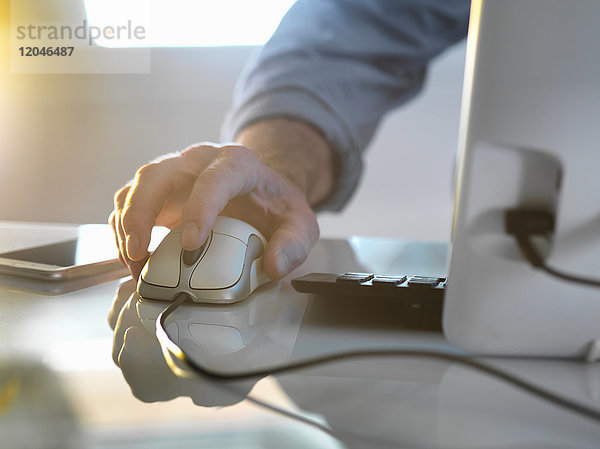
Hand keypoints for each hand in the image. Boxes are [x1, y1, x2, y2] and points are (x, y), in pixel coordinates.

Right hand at [110, 120, 333, 279]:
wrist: (261, 193)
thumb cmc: (276, 206)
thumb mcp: (299, 224)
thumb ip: (293, 244)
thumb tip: (273, 266)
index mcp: (238, 163)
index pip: (214, 178)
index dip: (199, 208)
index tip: (192, 245)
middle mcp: (200, 161)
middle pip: (158, 174)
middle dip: (141, 212)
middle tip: (140, 252)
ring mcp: (176, 174)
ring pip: (137, 186)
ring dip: (126, 224)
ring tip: (134, 262)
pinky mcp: (161, 193)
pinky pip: (131, 203)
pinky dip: (124, 231)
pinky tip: (134, 258)